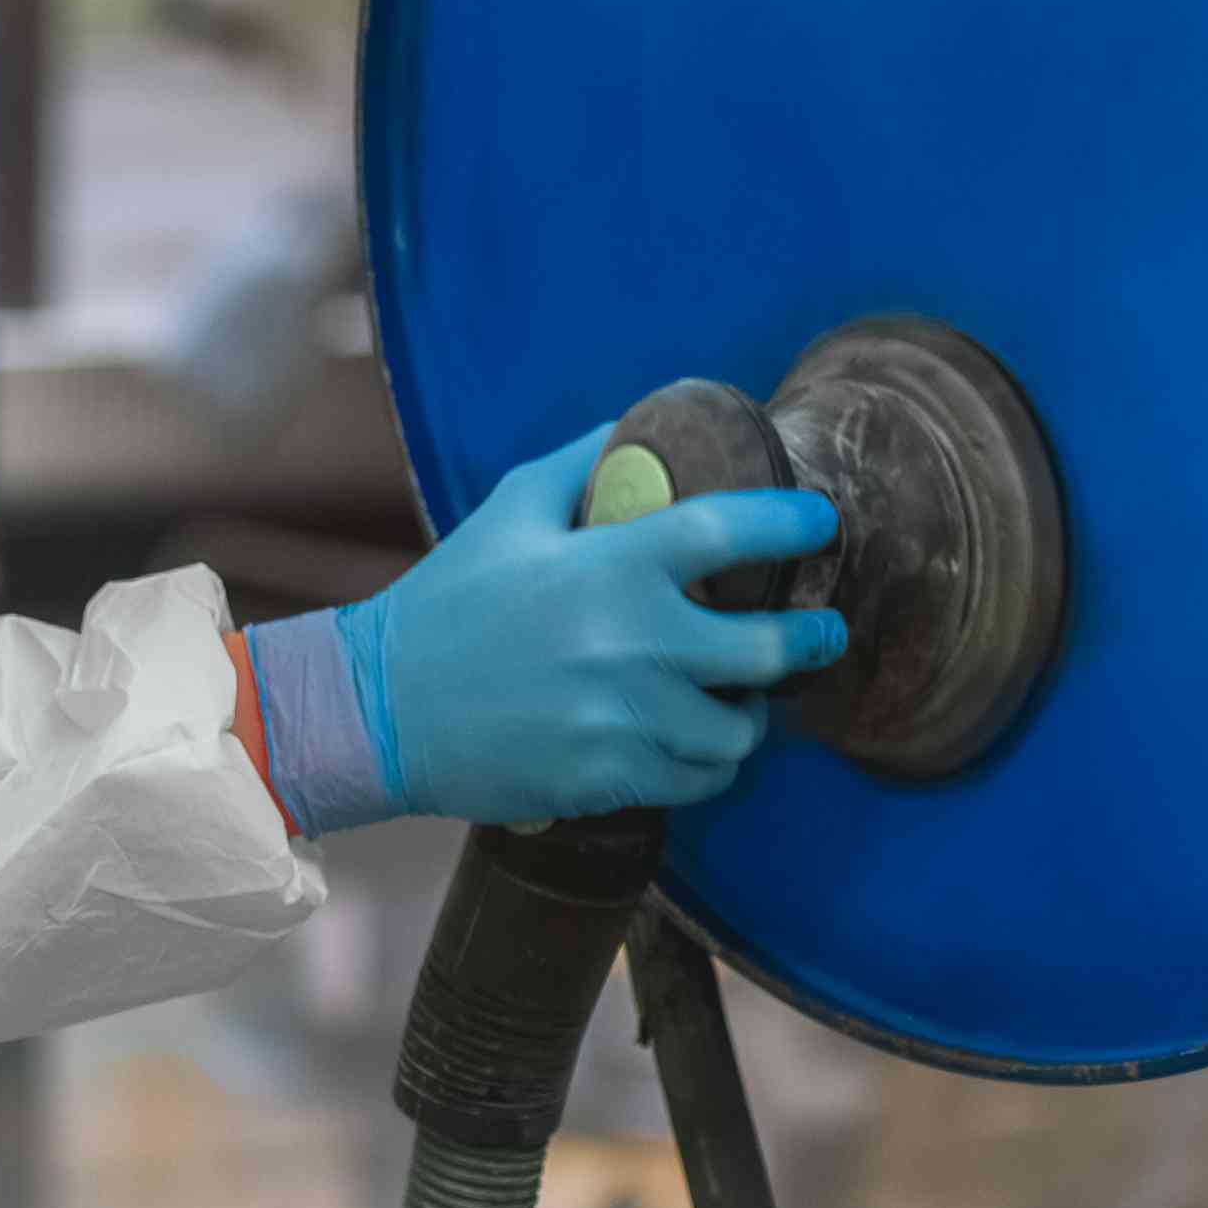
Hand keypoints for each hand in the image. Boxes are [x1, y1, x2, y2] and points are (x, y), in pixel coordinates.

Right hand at [338, 429, 849, 823]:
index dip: (790, 523)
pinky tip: (703, 743)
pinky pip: (697, 778)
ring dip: (752, 714)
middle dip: (811, 640)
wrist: (381, 708)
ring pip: (738, 730)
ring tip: (747, 698)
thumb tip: (635, 429)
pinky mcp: (608, 777)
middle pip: (767, 649)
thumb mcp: (509, 510)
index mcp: (610, 565)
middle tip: (826, 633)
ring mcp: (623, 717)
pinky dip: (712, 763)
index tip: (822, 523)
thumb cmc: (448, 603)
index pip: (731, 532)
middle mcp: (630, 642)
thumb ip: (580, 463)